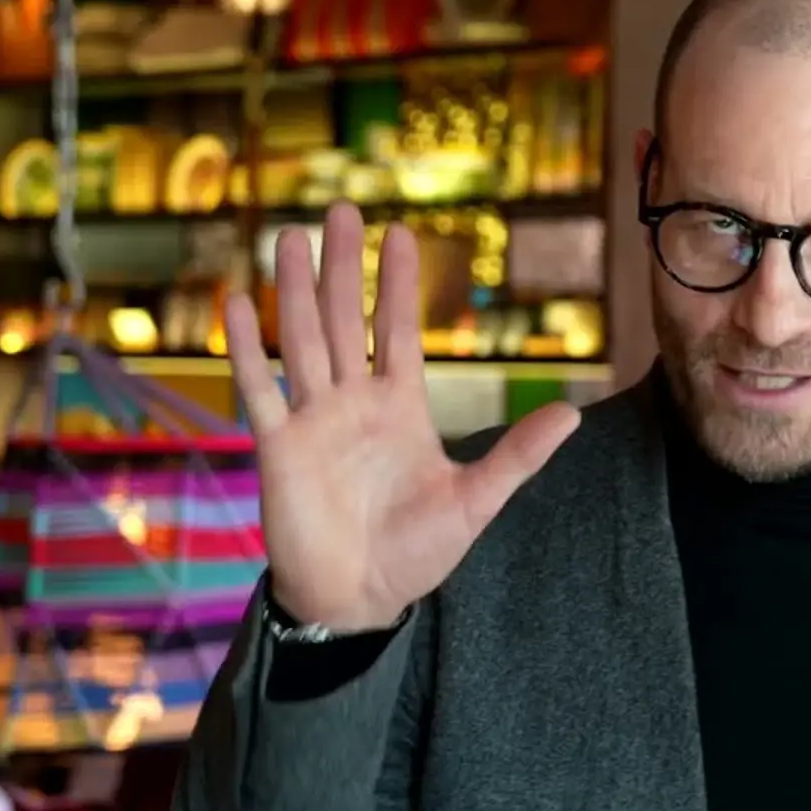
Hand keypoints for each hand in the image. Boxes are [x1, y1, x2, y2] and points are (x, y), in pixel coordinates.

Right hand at [225, 202, 579, 630]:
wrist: (360, 600)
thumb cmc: (416, 553)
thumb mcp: (477, 500)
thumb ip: (519, 455)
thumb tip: (572, 415)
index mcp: (400, 409)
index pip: (397, 332)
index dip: (397, 285)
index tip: (400, 234)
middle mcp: (353, 404)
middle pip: (346, 321)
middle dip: (344, 267)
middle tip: (340, 210)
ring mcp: (314, 422)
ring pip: (302, 341)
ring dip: (296, 290)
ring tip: (289, 237)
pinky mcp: (279, 449)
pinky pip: (259, 390)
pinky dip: (247, 348)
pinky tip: (237, 302)